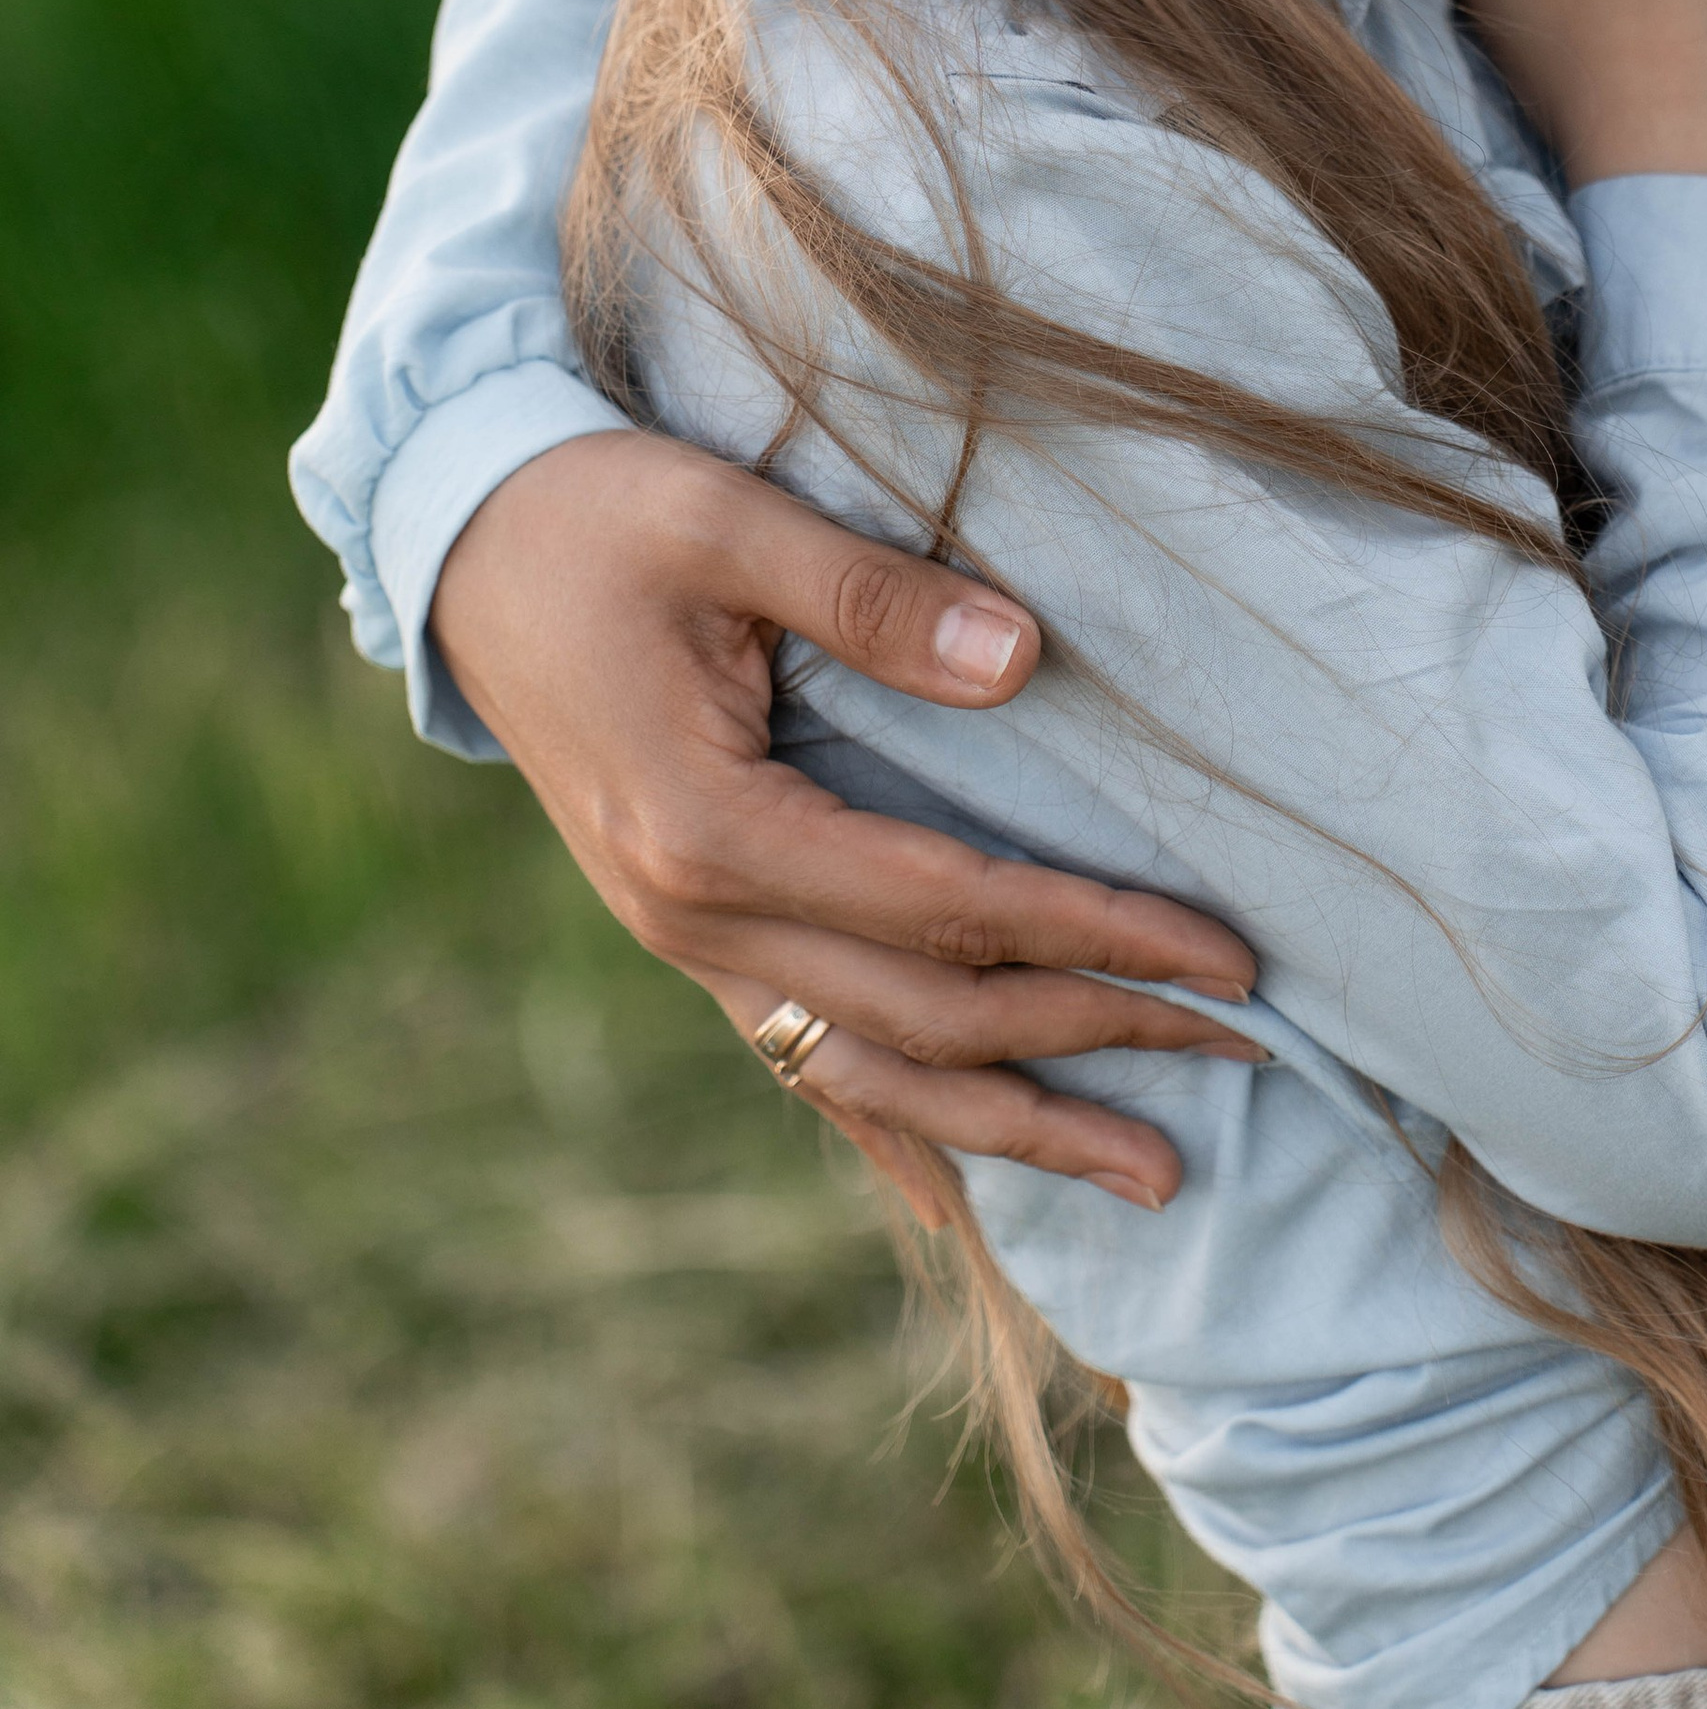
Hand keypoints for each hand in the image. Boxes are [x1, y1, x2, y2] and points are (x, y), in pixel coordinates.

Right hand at [432, 432, 1259, 1221]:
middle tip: (1243, 1050)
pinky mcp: (686, 930)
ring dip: (1017, 1130)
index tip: (1226, 955)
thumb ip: (872, 596)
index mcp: (712, 831)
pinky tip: (968, 1193)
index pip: (951, 910)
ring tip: (1154, 1177)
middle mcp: (695, 917)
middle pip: (932, 1017)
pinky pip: (805, 1059)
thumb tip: (1025, 657)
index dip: (1096, 935)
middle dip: (1094, 1040)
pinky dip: (897, 1128)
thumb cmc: (596, 514)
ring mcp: (684, 941)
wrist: (460, 542)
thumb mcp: (727, 520)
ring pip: (874, 1074)